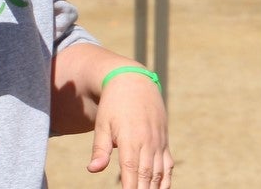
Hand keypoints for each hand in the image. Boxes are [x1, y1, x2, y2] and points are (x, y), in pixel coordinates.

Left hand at [88, 71, 172, 188]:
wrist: (134, 81)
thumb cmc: (113, 105)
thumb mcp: (102, 124)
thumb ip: (100, 149)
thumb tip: (93, 170)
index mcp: (130, 140)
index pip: (130, 172)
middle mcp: (147, 142)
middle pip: (146, 176)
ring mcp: (158, 142)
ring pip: (159, 172)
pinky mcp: (163, 140)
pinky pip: (167, 163)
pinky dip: (166, 178)